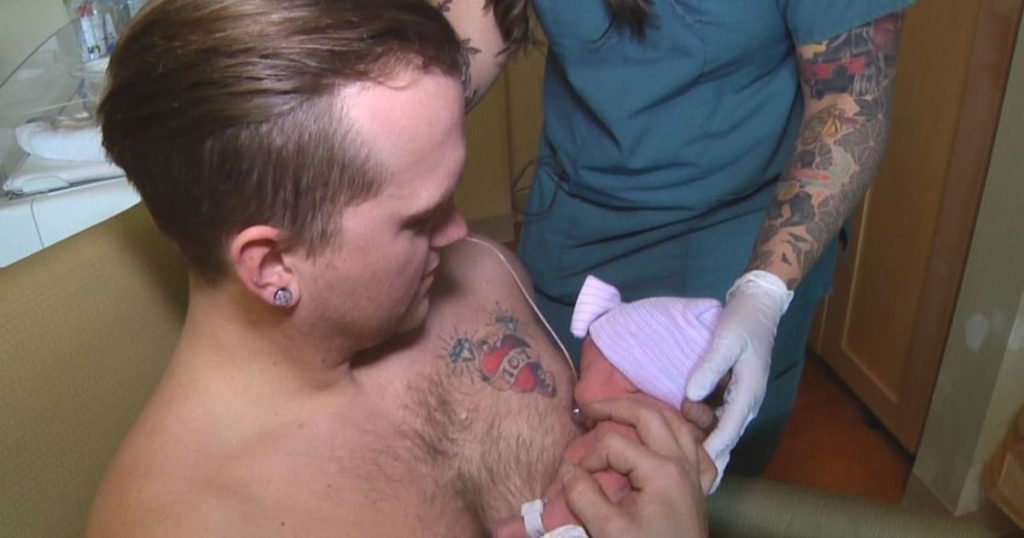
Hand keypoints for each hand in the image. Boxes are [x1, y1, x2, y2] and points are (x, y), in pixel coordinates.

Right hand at [560, 399, 710, 537]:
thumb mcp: (607, 530)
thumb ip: (584, 494)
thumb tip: (570, 470)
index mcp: (661, 470)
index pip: (613, 444)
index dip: (588, 455)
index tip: (573, 478)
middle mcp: (683, 463)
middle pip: (649, 416)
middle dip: (617, 407)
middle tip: (589, 408)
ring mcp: (695, 473)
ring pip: (677, 423)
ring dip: (649, 412)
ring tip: (623, 410)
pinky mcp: (700, 487)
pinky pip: (697, 449)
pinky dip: (681, 436)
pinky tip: (668, 437)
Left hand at [685, 270, 792, 488]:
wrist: (758, 305)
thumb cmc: (743, 322)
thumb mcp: (725, 341)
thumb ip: (710, 367)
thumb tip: (691, 395)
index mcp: (749, 393)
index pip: (729, 430)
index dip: (711, 450)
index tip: (694, 466)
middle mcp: (747, 401)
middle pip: (727, 436)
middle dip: (708, 453)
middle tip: (688, 470)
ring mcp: (741, 397)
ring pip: (722, 427)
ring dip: (704, 436)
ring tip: (682, 441)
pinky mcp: (734, 391)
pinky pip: (719, 415)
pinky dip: (705, 424)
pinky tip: (687, 429)